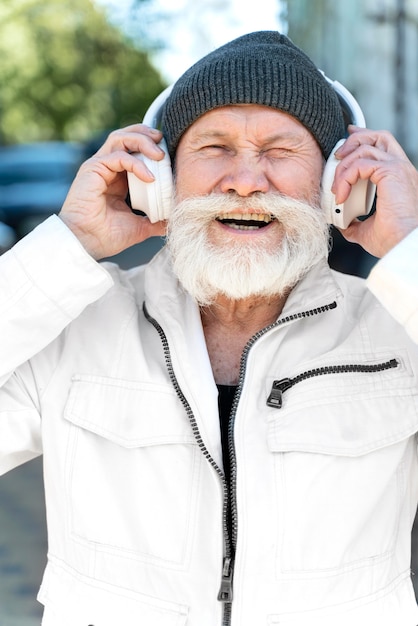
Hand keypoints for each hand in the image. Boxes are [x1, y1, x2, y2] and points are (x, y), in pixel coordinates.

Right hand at [59, 124, 167, 258]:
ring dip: (142, 142)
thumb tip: (173, 219)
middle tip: (163, 142)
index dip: (151, 147)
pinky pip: (118, 156)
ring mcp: (98, 166)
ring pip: (120, 139)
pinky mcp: (92, 169)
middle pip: (126, 137)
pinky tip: (149, 178)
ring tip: (159, 155)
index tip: (169, 155)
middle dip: (146, 135)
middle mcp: (106, 168)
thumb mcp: (139, 227)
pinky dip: (136, 164)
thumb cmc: (106, 236)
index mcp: (116, 178)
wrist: (87, 244)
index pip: (133, 151)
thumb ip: (156, 220)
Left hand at [331, 126, 417, 257]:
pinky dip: (346, 177)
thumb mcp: (367, 229)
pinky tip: (341, 195)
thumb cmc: (392, 240)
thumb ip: (355, 223)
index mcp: (398, 177)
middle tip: (337, 155)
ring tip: (336, 188)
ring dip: (344, 165)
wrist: (402, 246)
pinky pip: (360, 164)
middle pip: (378, 136)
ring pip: (365, 148)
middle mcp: (401, 168)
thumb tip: (342, 224)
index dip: (363, 139)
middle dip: (353, 140)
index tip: (345, 143)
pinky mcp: (391, 172)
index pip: (382, 146)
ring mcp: (398, 168)